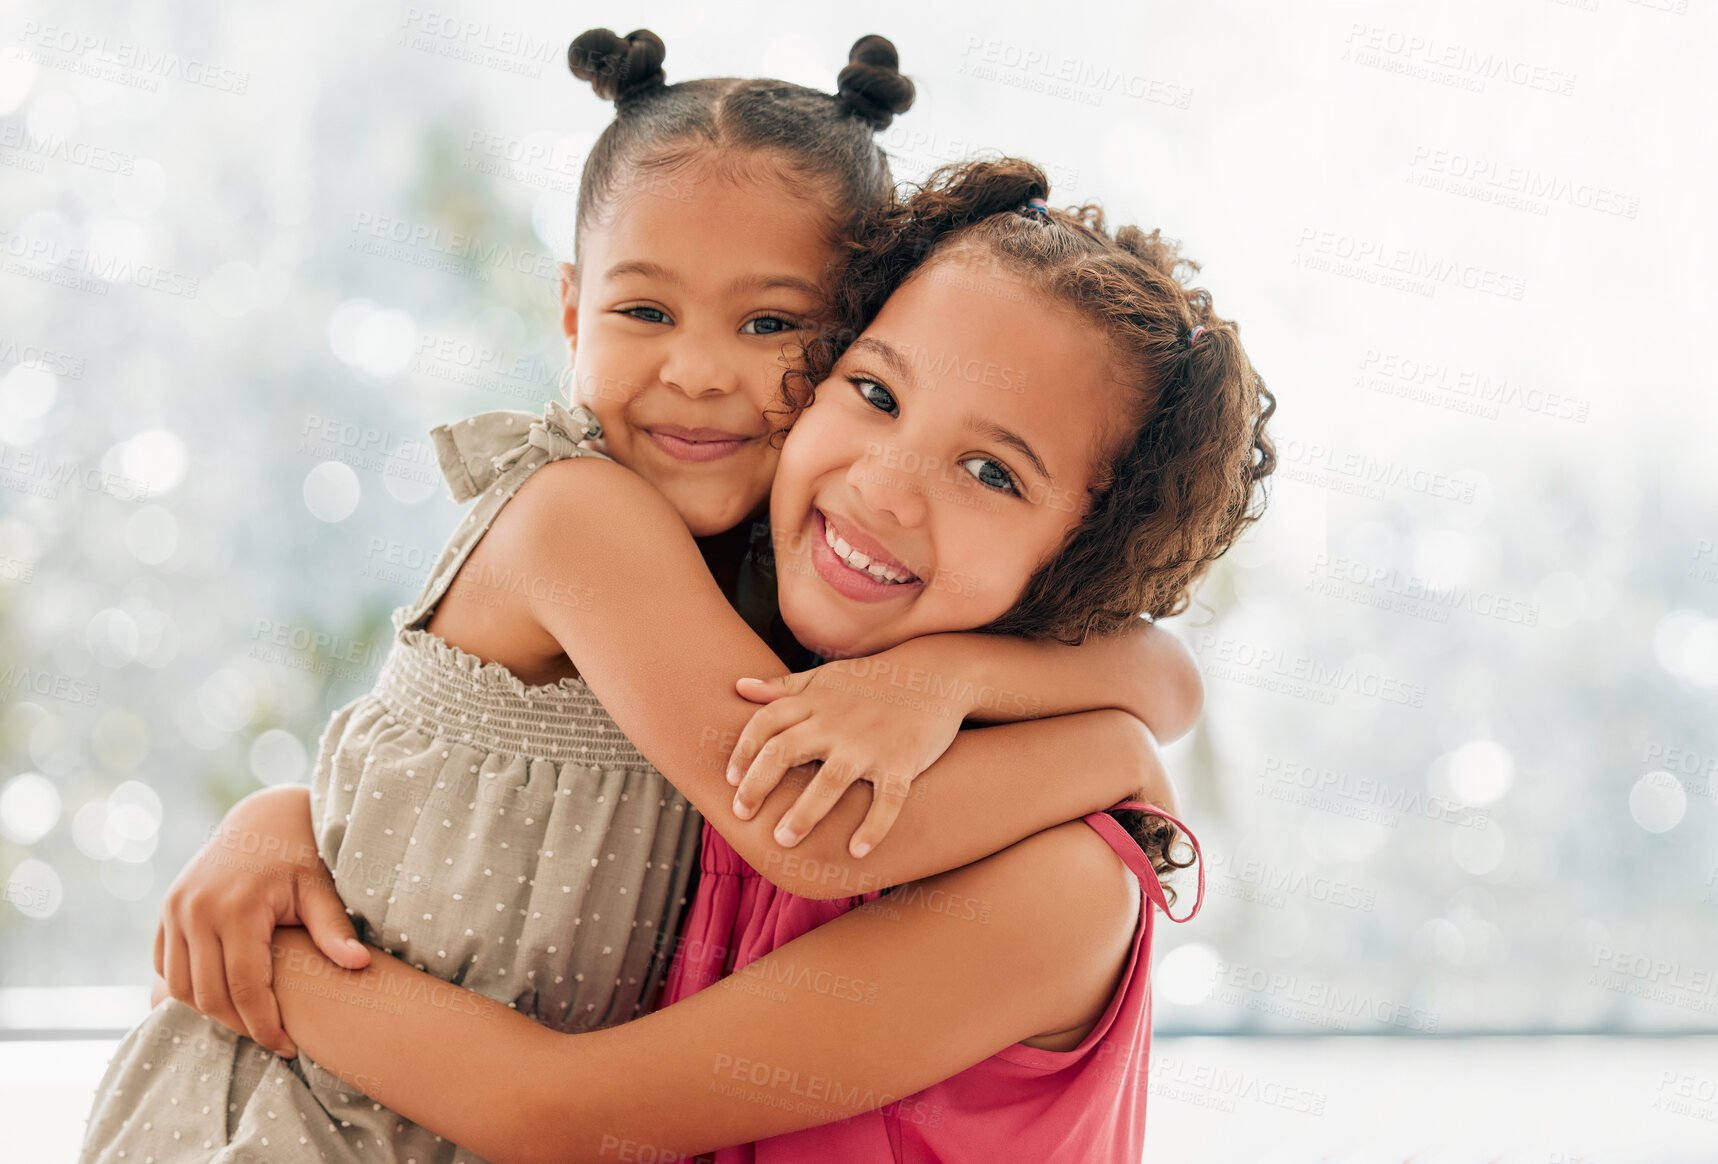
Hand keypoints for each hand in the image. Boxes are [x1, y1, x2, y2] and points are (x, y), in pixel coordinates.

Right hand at [155, 785, 369, 1056]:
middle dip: (240, 1026)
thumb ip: (334, 929)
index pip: (246, 987)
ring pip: (180, 988)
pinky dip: (188, 989)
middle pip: (210, 995)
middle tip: (272, 1040)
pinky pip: (166, 968)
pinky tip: (223, 997)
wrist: (263, 818)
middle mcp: (197, 910)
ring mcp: (175, 910)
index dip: (265, 1025)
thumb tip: (361, 965)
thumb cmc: (300, 856)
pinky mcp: (166, 911)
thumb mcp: (320, 888)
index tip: (288, 1047)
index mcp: (238, 907)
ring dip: (211, 1012)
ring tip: (249, 1021)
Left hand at [727, 651, 969, 857]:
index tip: (730, 780)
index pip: (766, 723)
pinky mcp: (904, 760)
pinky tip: (857, 852)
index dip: (743, 752)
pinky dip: (874, 827)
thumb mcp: (826, 678)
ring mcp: (871, 742)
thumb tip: (738, 686)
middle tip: (742, 815)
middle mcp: (837, 721)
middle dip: (758, 785)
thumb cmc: (874, 680)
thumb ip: (783, 687)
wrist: (937, 674)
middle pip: (786, 751)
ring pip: (830, 781)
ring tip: (784, 840)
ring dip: (805, 813)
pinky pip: (887, 799)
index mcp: (816, 702)